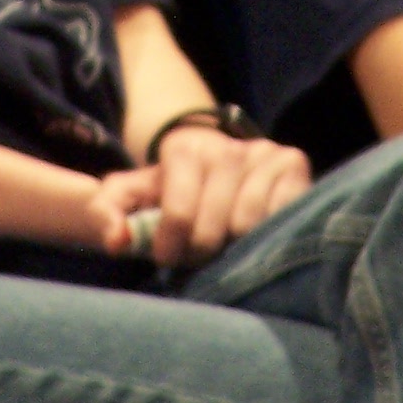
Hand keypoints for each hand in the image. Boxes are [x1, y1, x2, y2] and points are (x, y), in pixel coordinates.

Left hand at [89, 128, 310, 266]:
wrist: (217, 163)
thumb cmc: (172, 190)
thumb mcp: (134, 194)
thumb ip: (108, 211)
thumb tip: (115, 240)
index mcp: (184, 149)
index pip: (179, 211)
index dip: (171, 243)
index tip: (167, 256)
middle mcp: (226, 146)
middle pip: (216, 225)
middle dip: (202, 250)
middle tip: (198, 254)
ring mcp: (263, 152)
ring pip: (250, 223)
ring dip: (236, 246)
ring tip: (226, 243)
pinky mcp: (294, 162)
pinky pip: (284, 213)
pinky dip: (269, 232)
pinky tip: (256, 232)